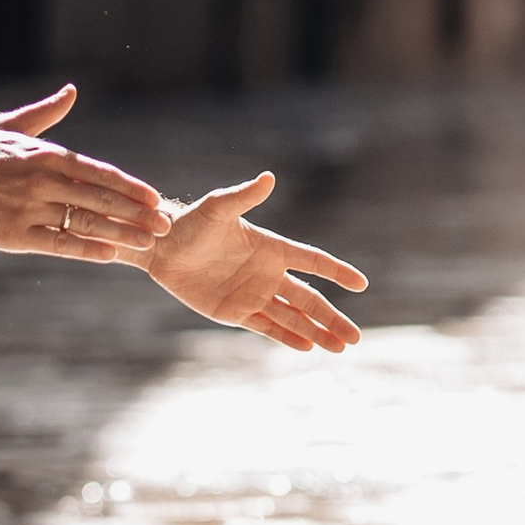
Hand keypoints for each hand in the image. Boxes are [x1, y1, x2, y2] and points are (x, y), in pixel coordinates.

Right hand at [0, 86, 170, 262]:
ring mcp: (30, 208)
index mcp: (46, 155)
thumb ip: (45, 113)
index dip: (130, 187)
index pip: (100, 173)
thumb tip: (72, 91)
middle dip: (137, 214)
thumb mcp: (9, 126)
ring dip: (122, 233)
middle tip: (165, 225)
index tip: (155, 198)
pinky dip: (87, 249)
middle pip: (101, 199)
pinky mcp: (14, 234)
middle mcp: (43, 180)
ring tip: (149, 243)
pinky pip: (58, 244)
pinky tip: (111, 255)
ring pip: (86, 222)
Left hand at [148, 173, 366, 351]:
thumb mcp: (218, 208)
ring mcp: (254, 294)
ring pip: (293, 317)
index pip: (313, 261)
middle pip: (309, 299)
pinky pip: (267, 327)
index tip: (361, 284)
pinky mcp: (236, 312)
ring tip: (340, 347)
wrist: (163, 247)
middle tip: (356, 338)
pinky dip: (288, 338)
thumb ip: (244, 196)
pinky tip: (308, 347)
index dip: (337, 272)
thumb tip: (269, 177)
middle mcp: (269, 273)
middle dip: (333, 318)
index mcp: (272, 248)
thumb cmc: (191, 223)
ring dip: (316, 331)